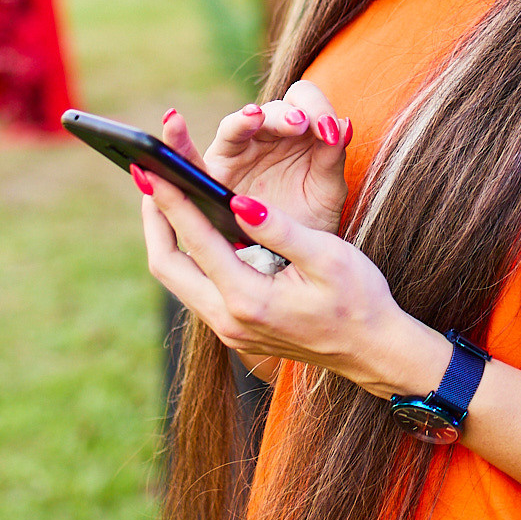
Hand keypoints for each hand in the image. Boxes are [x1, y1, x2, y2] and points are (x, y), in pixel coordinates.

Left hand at [138, 171, 446, 399]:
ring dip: (166, 237)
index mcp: (250, 300)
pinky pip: (195, 287)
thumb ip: (279, 230)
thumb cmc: (359, 300)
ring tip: (162, 195)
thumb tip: (237, 202)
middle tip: (146, 175)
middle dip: (154, 218)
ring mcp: (229, 328)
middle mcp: (229, 320)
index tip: (151, 167)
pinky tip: (194, 228)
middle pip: (167, 266)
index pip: (197, 241)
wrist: (373, 352)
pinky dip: (186, 253)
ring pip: (177, 280)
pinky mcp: (235, 327)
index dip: (172, 200)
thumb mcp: (327, 257)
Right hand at [154, 81, 350, 234]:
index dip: (317, 107)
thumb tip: (342, 125)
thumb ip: (333, 158)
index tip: (330, 128)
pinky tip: (172, 120)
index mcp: (297, 132)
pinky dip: (177, 139)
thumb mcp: (328, 190)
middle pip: (271, 111)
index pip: (303, 100)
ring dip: (245, 121)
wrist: (291, 261)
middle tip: (300, 125)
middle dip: (285, 115)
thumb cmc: (310, 220)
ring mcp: (236, 152)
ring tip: (255, 118)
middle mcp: (265, 135)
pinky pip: (188, 155)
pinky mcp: (209, 174)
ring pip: (236, 126)